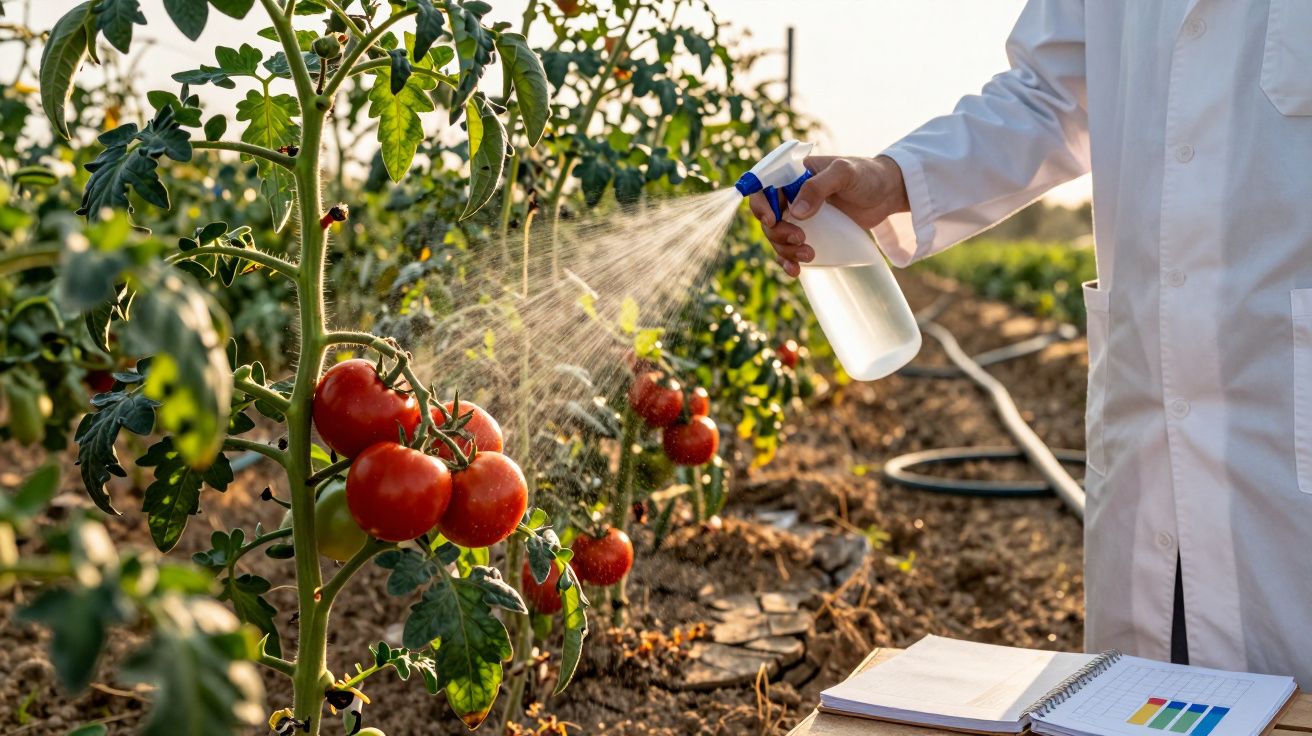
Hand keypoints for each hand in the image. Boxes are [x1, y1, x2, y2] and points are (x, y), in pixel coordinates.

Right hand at [749, 155, 909, 276]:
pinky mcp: (811, 233)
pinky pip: (790, 249)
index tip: (771, 220)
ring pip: (777, 237)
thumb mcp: (845, 173)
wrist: (887, 194)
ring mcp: (800, 216)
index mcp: (793, 174)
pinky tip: (796, 271)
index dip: (760, 204)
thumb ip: (819, 187)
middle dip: (778, 233)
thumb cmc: (867, 175)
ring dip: (786, 250)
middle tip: (800, 239)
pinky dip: (788, 261)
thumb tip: (796, 211)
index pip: (763, 187)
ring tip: (809, 255)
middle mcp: (791, 195)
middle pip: (768, 217)